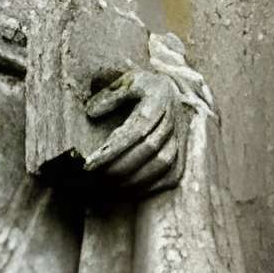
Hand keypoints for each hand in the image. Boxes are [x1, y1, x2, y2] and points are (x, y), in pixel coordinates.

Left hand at [82, 67, 185, 198]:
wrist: (170, 91)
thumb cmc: (141, 87)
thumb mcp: (125, 81)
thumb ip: (108, 95)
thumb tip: (92, 112)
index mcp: (159, 98)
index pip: (135, 130)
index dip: (112, 150)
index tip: (89, 164)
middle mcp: (173, 118)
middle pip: (149, 149)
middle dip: (120, 167)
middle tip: (94, 179)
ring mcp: (181, 137)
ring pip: (162, 164)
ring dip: (133, 179)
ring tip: (107, 188)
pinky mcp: (184, 154)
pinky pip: (171, 175)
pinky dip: (150, 186)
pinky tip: (127, 191)